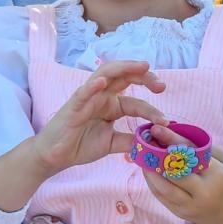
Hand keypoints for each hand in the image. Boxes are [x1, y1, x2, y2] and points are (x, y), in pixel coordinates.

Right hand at [31, 60, 166, 174]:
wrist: (56, 156)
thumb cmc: (81, 145)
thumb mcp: (113, 143)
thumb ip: (131, 140)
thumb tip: (153, 140)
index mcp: (111, 105)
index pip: (136, 101)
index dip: (152, 109)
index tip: (166, 121)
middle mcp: (101, 96)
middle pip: (124, 77)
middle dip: (144, 76)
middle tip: (161, 85)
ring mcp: (87, 98)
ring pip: (106, 74)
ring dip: (124, 68)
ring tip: (142, 67)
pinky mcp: (73, 107)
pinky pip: (82, 93)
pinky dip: (92, 86)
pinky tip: (103, 82)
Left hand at [139, 138, 222, 223]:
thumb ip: (202, 147)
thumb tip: (174, 133)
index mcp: (217, 174)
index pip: (190, 154)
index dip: (171, 140)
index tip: (156, 128)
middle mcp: (203, 192)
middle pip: (174, 171)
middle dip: (157, 155)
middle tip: (146, 142)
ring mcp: (190, 205)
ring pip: (163, 187)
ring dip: (150, 171)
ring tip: (144, 157)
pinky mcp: (180, 213)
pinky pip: (161, 197)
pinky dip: (152, 182)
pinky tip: (148, 171)